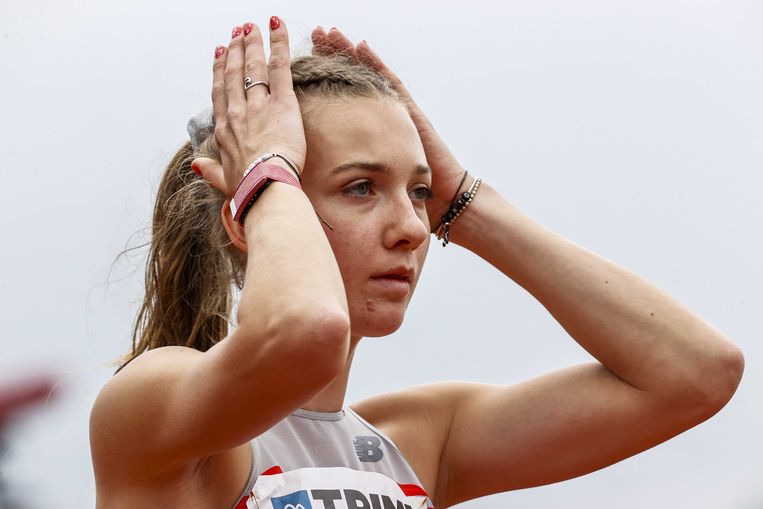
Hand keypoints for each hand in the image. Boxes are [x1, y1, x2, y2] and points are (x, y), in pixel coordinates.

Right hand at [195, 18, 305, 197]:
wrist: (264, 187)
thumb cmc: (247, 189)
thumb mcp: (224, 181)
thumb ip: (210, 170)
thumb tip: (196, 165)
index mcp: (224, 130)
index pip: (220, 93)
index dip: (219, 72)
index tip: (219, 56)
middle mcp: (237, 113)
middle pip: (234, 75)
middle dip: (235, 51)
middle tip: (237, 33)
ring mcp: (257, 106)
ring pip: (253, 67)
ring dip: (252, 44)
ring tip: (251, 27)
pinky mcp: (281, 104)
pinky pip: (279, 68)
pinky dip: (278, 45)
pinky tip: (276, 27)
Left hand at [311, 27, 470, 229]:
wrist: (447, 204)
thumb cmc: (410, 202)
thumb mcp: (370, 190)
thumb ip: (348, 184)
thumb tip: (314, 190)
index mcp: (369, 136)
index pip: (343, 101)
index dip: (325, 81)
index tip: (303, 63)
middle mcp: (382, 120)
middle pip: (353, 80)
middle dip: (334, 57)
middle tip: (316, 35)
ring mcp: (398, 114)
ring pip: (369, 76)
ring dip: (349, 53)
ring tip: (331, 33)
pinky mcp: (410, 114)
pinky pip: (390, 84)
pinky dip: (375, 64)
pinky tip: (361, 46)